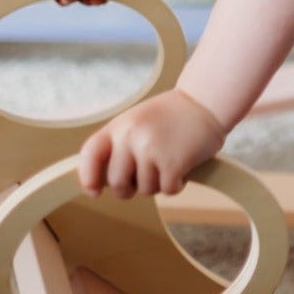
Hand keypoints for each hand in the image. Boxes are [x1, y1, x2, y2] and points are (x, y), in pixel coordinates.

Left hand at [78, 90, 227, 198]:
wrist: (206, 101)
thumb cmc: (173, 114)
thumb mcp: (137, 121)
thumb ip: (119, 144)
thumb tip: (103, 181)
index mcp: (118, 126)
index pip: (90, 154)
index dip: (88, 177)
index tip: (94, 191)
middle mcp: (130, 137)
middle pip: (117, 182)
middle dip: (129, 188)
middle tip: (145, 178)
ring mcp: (151, 150)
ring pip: (144, 189)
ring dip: (158, 184)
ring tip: (170, 162)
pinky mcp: (172, 163)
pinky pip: (167, 190)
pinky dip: (176, 185)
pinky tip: (183, 168)